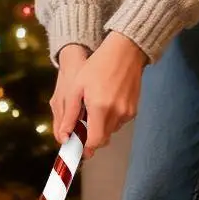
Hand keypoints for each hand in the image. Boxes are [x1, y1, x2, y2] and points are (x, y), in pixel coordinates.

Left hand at [51, 33, 147, 154]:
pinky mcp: (134, 109)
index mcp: (100, 108)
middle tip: (82, 128)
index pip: (94, 141)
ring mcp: (127, 112)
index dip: (85, 147)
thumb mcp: (76, 87)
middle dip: (91, 137)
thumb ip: (70, 114)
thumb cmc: (98, 65)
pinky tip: (105, 103)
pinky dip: (111, 119)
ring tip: (94, 109)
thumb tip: (64, 136)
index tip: (78, 147)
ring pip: (111, 131)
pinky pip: (119, 122)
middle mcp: (117, 113)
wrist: (125, 51)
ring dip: (101, 127)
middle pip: (103, 139)